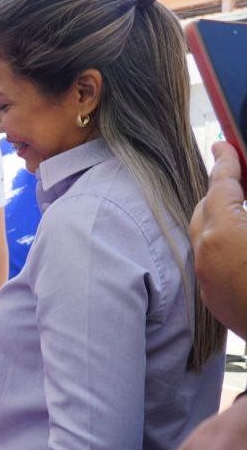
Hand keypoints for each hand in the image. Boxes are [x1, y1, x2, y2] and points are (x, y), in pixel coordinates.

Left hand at [190, 141, 246, 336]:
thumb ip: (246, 201)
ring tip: (244, 209)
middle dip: (222, 192)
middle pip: (206, 211)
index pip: (220, 187)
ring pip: (208, 239)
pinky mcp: (217, 303)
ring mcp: (209, 283)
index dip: (226, 163)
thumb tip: (240, 193)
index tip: (225, 146)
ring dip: (224, 221)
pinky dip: (227, 247)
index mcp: (223, 235)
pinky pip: (214, 264)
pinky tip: (246, 247)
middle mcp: (206, 258)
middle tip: (241, 176)